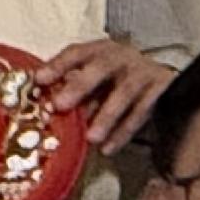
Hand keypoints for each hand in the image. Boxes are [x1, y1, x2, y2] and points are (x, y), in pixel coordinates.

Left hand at [34, 34, 175, 151]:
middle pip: (101, 67)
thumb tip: (42, 108)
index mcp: (99, 51)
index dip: (57, 65)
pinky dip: (123, 132)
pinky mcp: (161, 91)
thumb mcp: (94, 77)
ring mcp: (142, 73)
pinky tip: (108, 148)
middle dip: (80, 86)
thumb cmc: (116, 80)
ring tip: (90, 138)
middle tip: (60, 105)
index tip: (39, 79)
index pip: (76, 53)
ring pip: (124, 93)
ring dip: (106, 116)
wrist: (160, 79)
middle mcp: (121, 58)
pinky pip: (141, 113)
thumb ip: (70, 87)